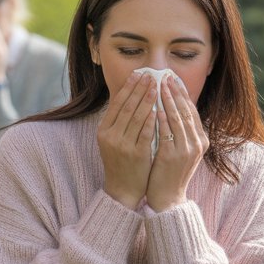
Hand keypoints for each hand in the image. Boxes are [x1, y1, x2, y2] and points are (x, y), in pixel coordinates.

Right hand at [97, 71, 157, 208]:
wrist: (123, 189)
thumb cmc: (120, 162)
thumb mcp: (112, 140)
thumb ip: (118, 121)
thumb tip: (129, 94)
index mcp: (103, 131)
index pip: (116, 103)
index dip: (128, 87)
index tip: (138, 74)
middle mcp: (111, 136)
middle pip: (127, 107)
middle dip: (140, 89)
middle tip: (151, 75)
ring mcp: (123, 146)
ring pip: (137, 117)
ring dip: (148, 99)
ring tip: (157, 86)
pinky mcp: (137, 154)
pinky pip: (146, 132)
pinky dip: (152, 119)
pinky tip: (159, 108)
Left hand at [146, 76, 207, 210]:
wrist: (168, 198)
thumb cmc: (170, 172)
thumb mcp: (181, 150)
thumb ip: (180, 131)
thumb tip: (172, 107)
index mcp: (201, 140)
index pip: (192, 110)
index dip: (182, 93)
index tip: (173, 78)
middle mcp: (197, 143)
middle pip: (186, 111)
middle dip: (175, 92)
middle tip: (166, 76)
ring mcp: (186, 150)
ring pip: (177, 118)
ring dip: (168, 100)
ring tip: (159, 85)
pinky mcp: (173, 156)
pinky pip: (166, 132)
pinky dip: (161, 118)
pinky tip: (154, 106)